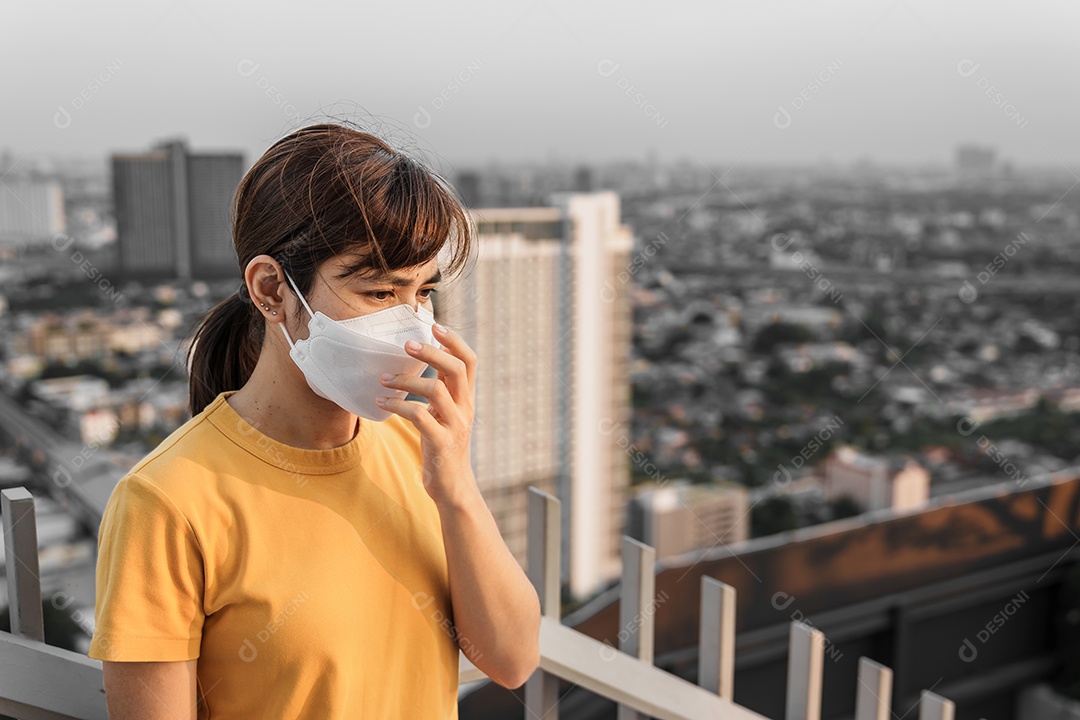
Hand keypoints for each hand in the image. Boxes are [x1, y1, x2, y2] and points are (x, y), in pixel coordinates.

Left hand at [375, 323, 477, 507]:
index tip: (435, 326)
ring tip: (383, 379)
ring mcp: (455, 425)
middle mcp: (465, 408)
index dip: (454, 341)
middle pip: (457, 368)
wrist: (453, 487)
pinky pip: (418, 415)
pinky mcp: (441, 443)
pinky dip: (397, 405)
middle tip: (406, 345)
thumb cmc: (443, 447)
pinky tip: (381, 402)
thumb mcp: (446, 415)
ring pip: (436, 389)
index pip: (469, 361)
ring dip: (406, 380)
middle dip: (431, 352)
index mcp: (467, 399)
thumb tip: (424, 363)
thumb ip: (441, 391)